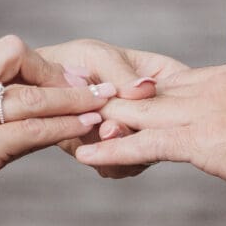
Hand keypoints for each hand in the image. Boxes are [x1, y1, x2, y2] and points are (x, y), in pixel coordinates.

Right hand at [0, 35, 113, 225]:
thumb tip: (33, 102)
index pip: (3, 52)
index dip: (41, 63)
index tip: (67, 79)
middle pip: (15, 54)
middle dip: (57, 71)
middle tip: (89, 87)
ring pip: (32, 96)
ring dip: (74, 99)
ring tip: (104, 102)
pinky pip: (32, 130)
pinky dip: (65, 125)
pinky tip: (85, 126)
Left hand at [37, 39, 188, 178]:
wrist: (42, 85)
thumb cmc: (76, 60)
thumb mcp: (99, 57)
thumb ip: (120, 74)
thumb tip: (145, 89)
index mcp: (163, 80)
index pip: (183, 95)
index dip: (171, 105)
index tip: (143, 103)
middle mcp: (155, 113)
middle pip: (166, 131)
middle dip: (140, 131)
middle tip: (111, 124)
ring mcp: (136, 136)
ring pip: (144, 154)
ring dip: (123, 148)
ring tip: (101, 132)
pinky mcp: (114, 156)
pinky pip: (119, 168)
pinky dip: (107, 161)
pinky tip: (88, 150)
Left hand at [75, 60, 225, 195]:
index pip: (181, 80)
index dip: (148, 90)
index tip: (124, 95)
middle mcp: (216, 84)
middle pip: (153, 90)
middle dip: (117, 99)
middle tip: (83, 103)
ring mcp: (207, 110)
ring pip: (143, 112)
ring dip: (106, 123)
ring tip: (74, 129)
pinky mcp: (203, 140)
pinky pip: (147, 143)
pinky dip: (114, 149)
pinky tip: (89, 155)